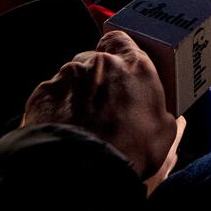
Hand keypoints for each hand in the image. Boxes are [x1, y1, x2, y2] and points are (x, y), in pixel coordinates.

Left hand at [23, 30, 180, 182]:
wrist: (83, 171)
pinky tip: (62, 131)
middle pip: (94, 60)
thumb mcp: (166, 134)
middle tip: (102, 105)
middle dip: (97, 78)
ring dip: (76, 95)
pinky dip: (56, 110)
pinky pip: (51, 96)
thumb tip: (167, 115)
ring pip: (72, 78)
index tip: (121, 69)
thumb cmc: (130, 151)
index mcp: (134, 65)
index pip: (122, 40)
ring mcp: (67, 76)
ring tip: (80, 124)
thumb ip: (163, 112)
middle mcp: (100, 63)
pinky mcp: (43, 94)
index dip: (118, 53)